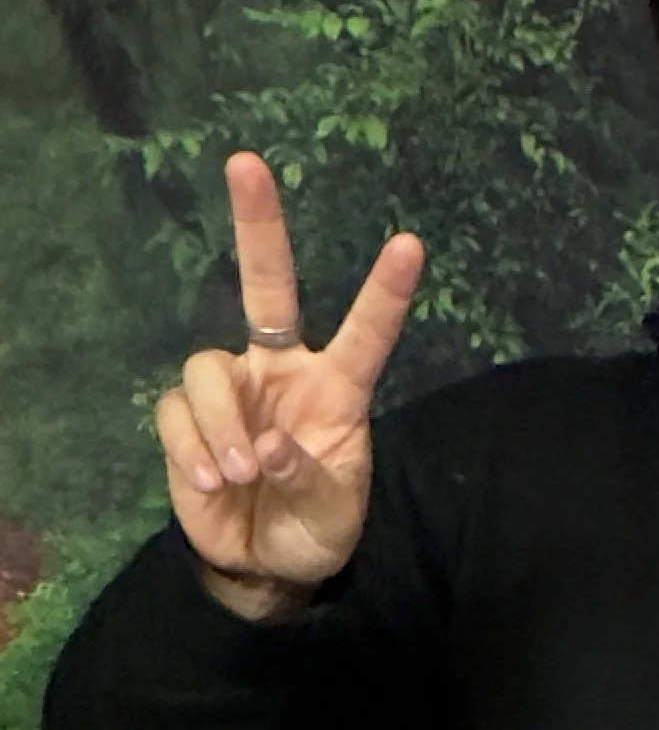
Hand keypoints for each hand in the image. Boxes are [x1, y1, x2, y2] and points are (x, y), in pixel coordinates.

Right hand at [154, 152, 424, 611]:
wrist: (262, 566)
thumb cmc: (314, 529)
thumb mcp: (332, 514)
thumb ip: (309, 478)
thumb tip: (269, 446)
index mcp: (335, 390)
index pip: (364, 334)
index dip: (385, 293)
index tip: (411, 245)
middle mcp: (282, 372)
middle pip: (266, 285)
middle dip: (257, 225)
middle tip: (246, 162)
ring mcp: (232, 390)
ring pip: (207, 368)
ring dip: (222, 425)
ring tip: (240, 475)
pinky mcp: (186, 419)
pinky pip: (177, 413)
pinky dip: (191, 449)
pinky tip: (210, 482)